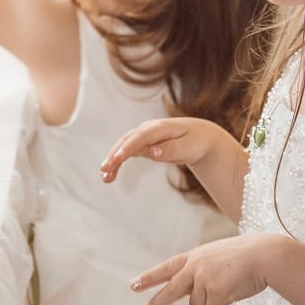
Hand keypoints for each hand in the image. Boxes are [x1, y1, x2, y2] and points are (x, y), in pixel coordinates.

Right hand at [101, 117, 220, 182]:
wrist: (199, 137)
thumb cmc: (196, 142)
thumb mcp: (189, 147)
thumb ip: (171, 149)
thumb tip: (152, 152)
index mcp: (160, 127)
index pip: (141, 136)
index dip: (129, 146)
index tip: (118, 158)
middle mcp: (148, 129)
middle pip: (127, 140)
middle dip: (115, 154)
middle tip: (105, 169)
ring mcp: (143, 136)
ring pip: (123, 146)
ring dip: (112, 160)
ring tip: (104, 176)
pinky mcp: (141, 144)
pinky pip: (125, 153)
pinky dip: (117, 163)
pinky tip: (109, 176)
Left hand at [130, 233, 285, 304]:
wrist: (266, 255)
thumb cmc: (249, 258)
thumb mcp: (221, 260)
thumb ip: (207, 277)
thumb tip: (203, 303)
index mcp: (195, 257)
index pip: (167, 267)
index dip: (150, 277)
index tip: (133, 285)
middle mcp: (196, 266)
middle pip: (169, 290)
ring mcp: (205, 277)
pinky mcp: (217, 290)